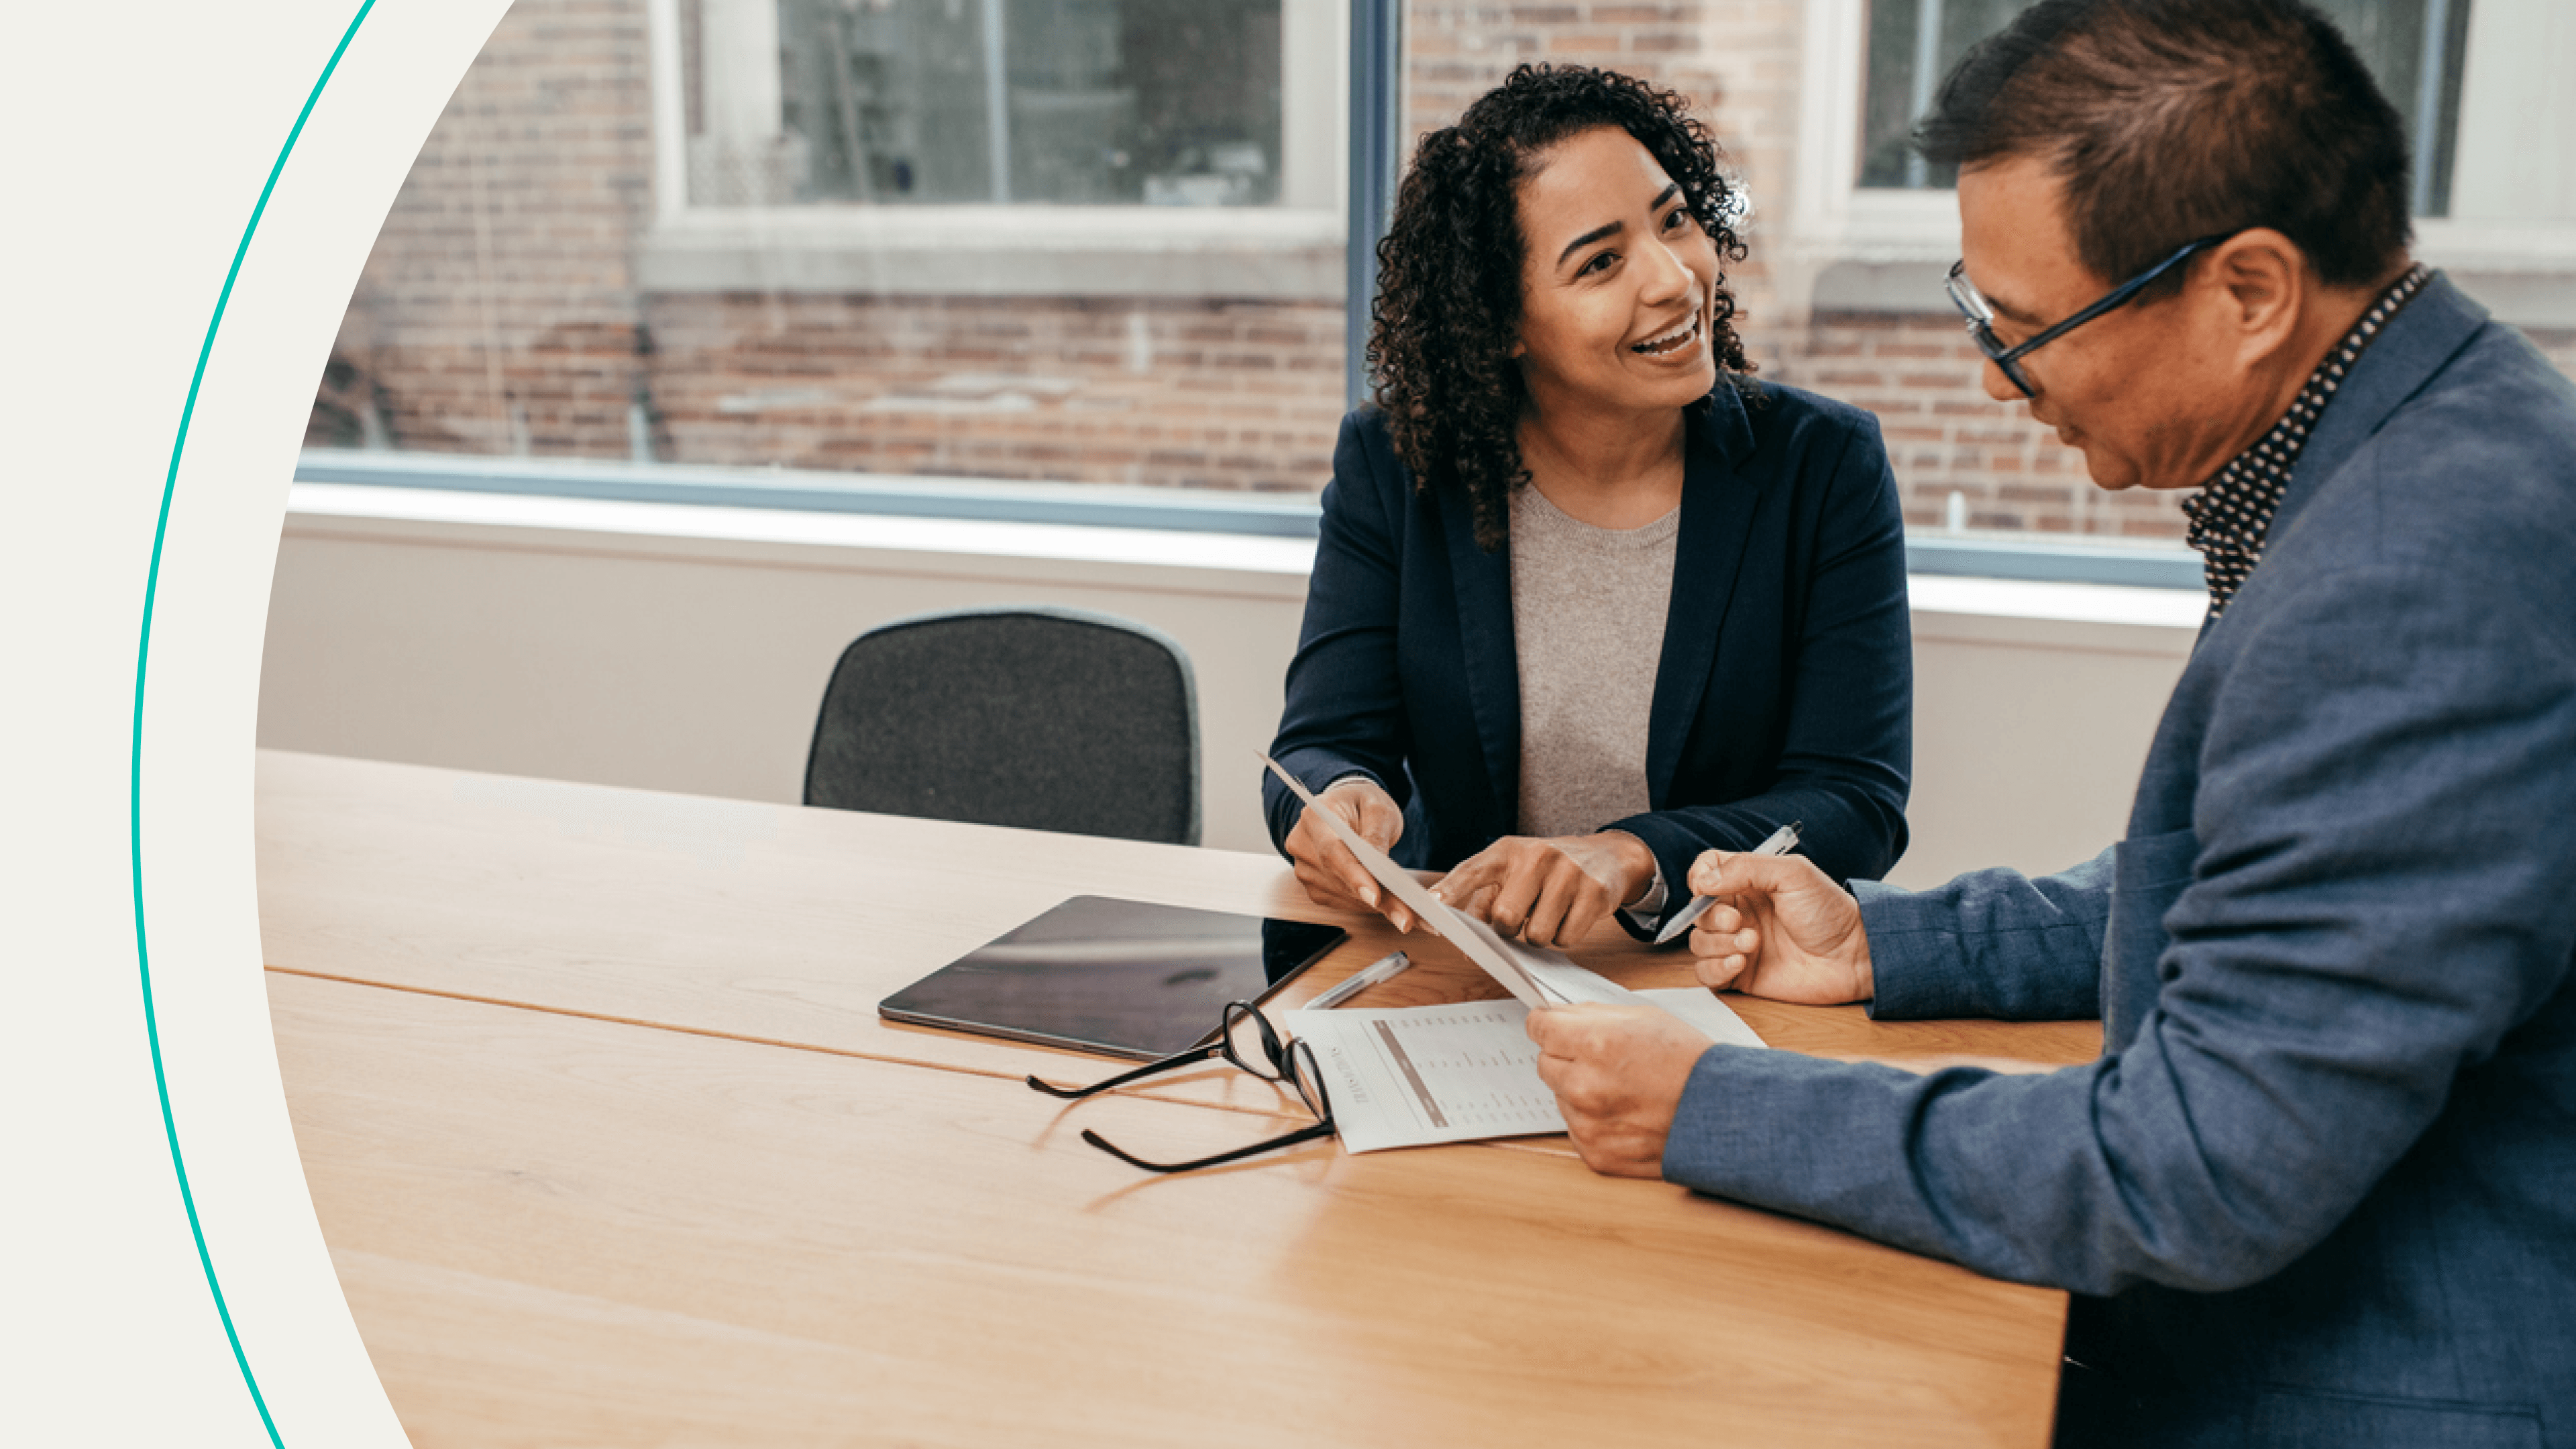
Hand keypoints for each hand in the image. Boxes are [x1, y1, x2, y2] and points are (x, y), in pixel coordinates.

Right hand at [1284, 777, 1416, 931]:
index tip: (1374, 897)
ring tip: (1404, 913)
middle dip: (1374, 899)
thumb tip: (1378, 866)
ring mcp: (1305, 868)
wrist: (1347, 810)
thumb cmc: (1362, 804)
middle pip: (1338, 878)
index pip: (1332, 852)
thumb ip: (1376, 835)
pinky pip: (1340, 901)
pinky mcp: (1313, 885)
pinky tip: (1385, 905)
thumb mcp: (1378, 808)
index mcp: (1315, 817)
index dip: (1353, 876)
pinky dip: (1364, 905)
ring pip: (1341, 895)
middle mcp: (1302, 844)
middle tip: (1406, 916)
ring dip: (1373, 907)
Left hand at [1432, 831, 1655, 948]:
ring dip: (1539, 936)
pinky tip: (1569, 916)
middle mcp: (1536, 856)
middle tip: (1522, 919)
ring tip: (1548, 914)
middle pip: (1506, 918)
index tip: (1431, 905)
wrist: (1606, 856)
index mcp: (1507, 851)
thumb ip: (1483, 902)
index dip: (1450, 889)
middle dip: (1510, 930)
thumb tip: (1464, 943)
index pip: (1472, 871)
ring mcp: (1567, 872)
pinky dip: (1564, 937)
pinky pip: (1566, 938)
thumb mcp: (1513, 873)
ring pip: (1537, 935)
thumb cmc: (1547, 870)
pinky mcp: (1594, 891)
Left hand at [1526, 1003, 1713, 1177]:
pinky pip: (1576, 1128)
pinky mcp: (1594, 1153)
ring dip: (1580, 1091)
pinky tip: (1626, 1115)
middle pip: (1544, 1062)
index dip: (1548, 1024)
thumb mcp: (1644, 1018)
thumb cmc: (1690, 1063)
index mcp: (1594, 1043)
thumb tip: (1558, 1014)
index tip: (1554, 1027)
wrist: (1724, 1115)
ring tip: (1623, 1090)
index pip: (1538, 1027)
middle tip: (1603, 1061)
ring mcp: (1587, 1123)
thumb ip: (1592, 1015)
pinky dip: (1593, 1121)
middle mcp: (1583, 1085)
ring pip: (1560, 1096)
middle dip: (1567, 1058)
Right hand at [1684, 848, 1872, 1003]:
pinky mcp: (1741, 975)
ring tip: (1752, 944)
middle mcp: (1740, 912)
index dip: (1699, 877)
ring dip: (1719, 944)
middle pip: (1697, 910)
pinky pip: (1706, 974)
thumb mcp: (1792, 874)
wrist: (1852, 957)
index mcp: (1749, 884)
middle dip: (1712, 917)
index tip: (1707, 887)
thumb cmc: (1829, 912)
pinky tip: (1741, 963)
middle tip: (1739, 922)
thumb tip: (1703, 882)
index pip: (1705, 871)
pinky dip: (1716, 968)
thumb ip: (1745, 868)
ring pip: (1699, 942)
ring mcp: (1739, 944)